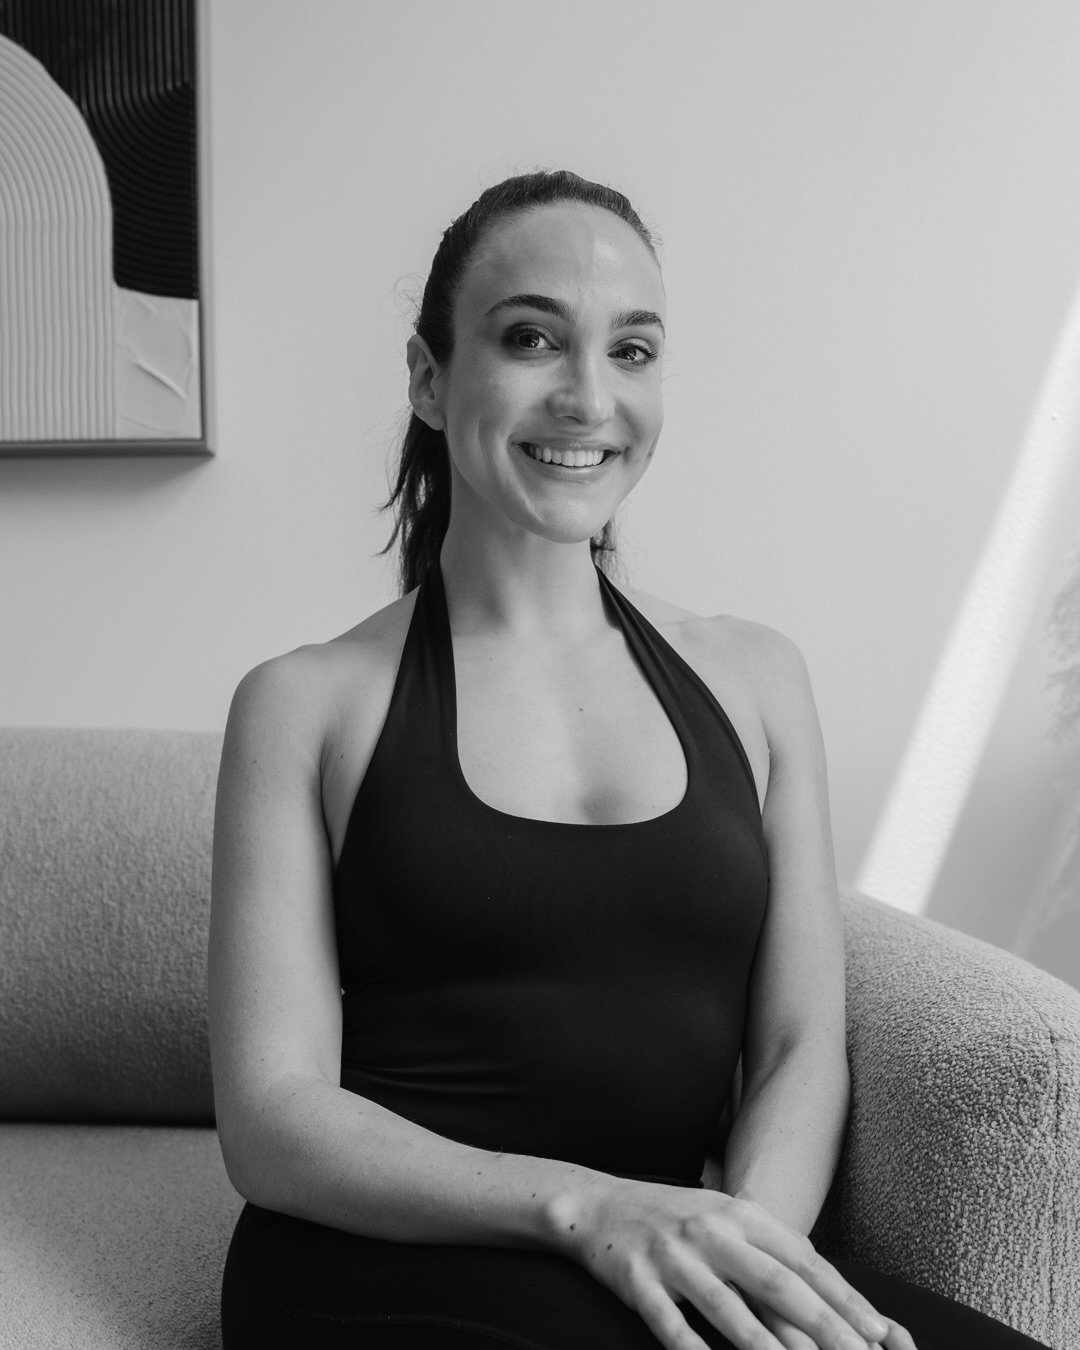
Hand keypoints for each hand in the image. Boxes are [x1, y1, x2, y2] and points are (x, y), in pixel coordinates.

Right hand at [554, 1179, 911, 1349]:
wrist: (598, 1204)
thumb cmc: (676, 1220)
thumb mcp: (726, 1219)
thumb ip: (771, 1252)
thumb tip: (830, 1295)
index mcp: (740, 1214)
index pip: (802, 1260)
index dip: (842, 1297)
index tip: (877, 1333)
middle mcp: (711, 1230)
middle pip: (775, 1283)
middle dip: (822, 1325)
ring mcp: (674, 1255)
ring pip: (727, 1309)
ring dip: (766, 1349)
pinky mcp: (638, 1280)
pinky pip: (670, 1326)